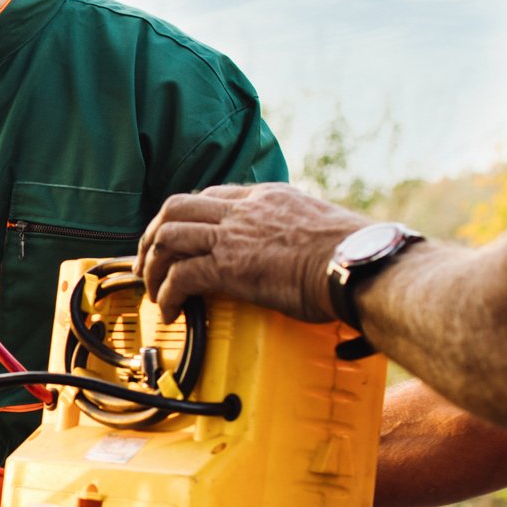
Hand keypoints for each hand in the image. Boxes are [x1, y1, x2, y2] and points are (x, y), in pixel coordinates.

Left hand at [135, 182, 368, 322]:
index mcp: (265, 197)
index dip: (186, 220)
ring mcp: (233, 236)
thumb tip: (300, 250)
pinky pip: (180, 275)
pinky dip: (167, 293)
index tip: (180, 243)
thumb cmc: (352, 254)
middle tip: (148, 265)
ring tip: (153, 290)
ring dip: (152, 265)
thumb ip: (295, 231)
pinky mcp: (229, 266)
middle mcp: (243, 210)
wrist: (358, 264)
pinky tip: (171, 310)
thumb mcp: (319, 226)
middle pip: (175, 208)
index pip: (209, 196)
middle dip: (152, 236)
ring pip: (167, 236)